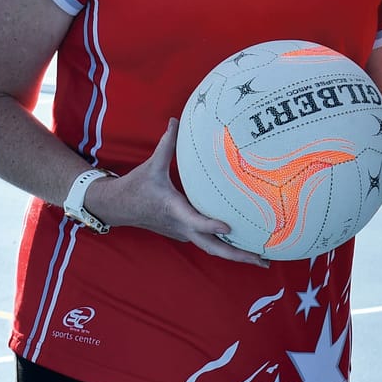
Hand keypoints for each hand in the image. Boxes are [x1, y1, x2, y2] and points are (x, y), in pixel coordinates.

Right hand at [84, 119, 269, 266]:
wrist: (118, 207)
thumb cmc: (136, 185)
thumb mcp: (151, 165)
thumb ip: (166, 144)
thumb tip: (175, 120)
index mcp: (173, 209)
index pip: (194, 220)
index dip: (211, 225)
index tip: (229, 226)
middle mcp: (181, 226)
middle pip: (212, 247)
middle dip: (238, 255)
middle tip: (263, 261)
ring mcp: (183, 233)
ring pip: (213, 248)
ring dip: (237, 255)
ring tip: (263, 260)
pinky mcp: (185, 234)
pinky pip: (209, 244)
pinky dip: (227, 248)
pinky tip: (247, 247)